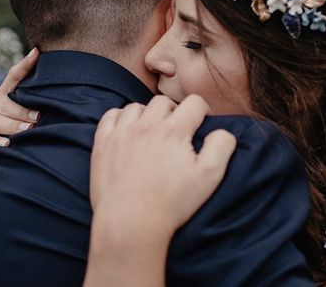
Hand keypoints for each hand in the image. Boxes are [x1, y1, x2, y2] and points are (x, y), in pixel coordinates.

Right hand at [0, 48, 39, 231]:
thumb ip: (17, 110)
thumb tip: (48, 111)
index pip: (12, 78)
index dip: (24, 65)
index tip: (36, 52)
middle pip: (6, 105)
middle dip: (23, 110)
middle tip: (39, 116)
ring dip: (12, 125)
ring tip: (28, 130)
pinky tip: (6, 144)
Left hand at [90, 94, 236, 238]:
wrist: (130, 223)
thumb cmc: (172, 203)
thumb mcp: (209, 177)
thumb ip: (221, 147)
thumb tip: (222, 131)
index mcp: (174, 131)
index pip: (193, 102)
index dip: (202, 110)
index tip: (201, 123)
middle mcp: (146, 126)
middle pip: (163, 102)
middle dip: (174, 112)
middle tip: (177, 131)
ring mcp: (121, 134)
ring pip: (136, 107)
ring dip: (147, 114)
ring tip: (152, 131)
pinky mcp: (103, 145)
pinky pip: (110, 116)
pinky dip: (120, 118)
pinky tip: (127, 130)